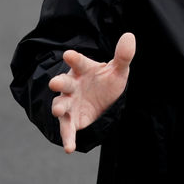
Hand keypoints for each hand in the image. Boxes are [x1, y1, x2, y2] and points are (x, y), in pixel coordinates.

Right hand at [48, 32, 135, 152]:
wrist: (105, 101)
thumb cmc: (107, 81)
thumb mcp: (118, 70)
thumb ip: (123, 56)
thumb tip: (130, 36)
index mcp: (82, 69)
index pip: (78, 61)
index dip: (74, 58)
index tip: (68, 54)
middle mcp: (72, 85)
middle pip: (63, 82)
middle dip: (58, 82)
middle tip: (54, 83)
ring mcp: (69, 102)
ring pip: (60, 104)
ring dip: (58, 107)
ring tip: (58, 110)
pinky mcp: (71, 119)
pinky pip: (67, 128)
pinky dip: (68, 137)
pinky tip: (69, 148)